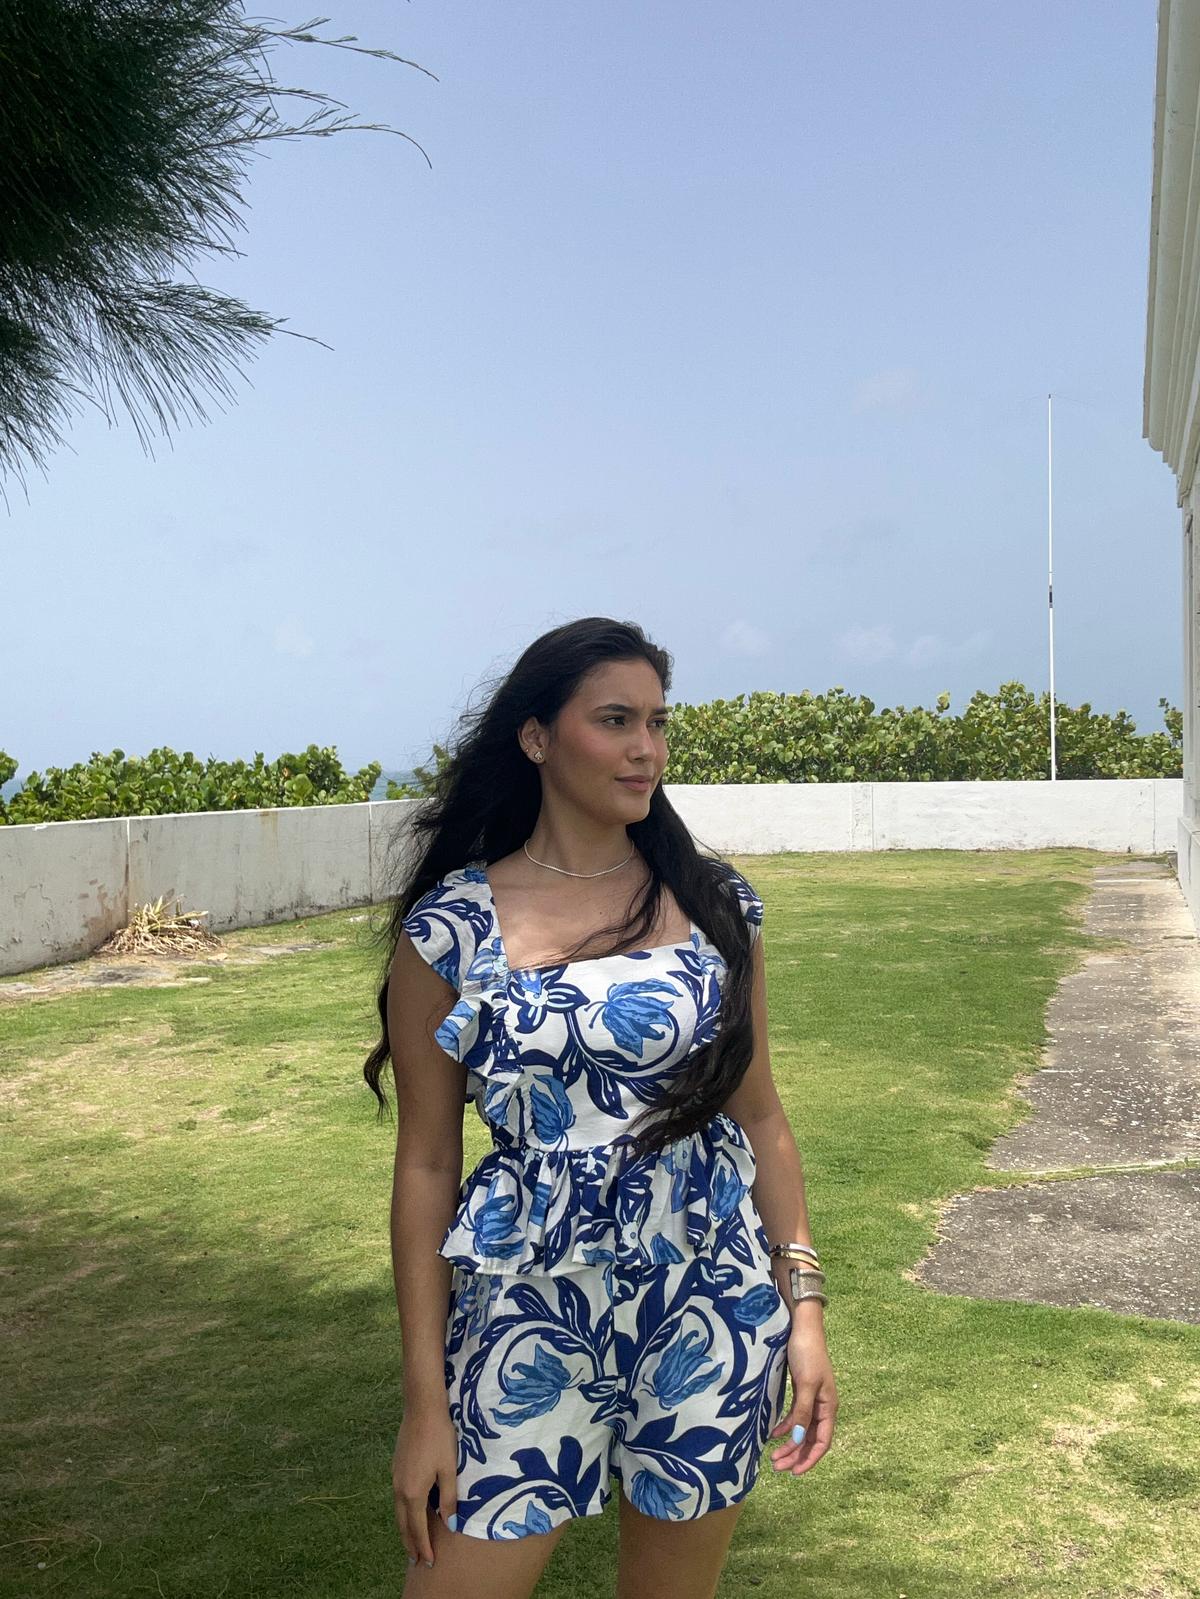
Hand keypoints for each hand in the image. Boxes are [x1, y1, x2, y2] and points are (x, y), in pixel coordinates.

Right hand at [392, 1407, 458, 1568]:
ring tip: (412, 1544)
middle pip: (403, 1524)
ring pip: (398, 1512)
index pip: (418, 1528)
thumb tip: (449, 1524)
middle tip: (416, 1561)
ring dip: (405, 1530)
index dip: (424, 1547)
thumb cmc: (440, 1438)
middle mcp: (399, 1489)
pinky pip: (398, 1499)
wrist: (422, 1409)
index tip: (428, 1563)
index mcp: (414, 1493)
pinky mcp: (395, 1468)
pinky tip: (410, 1513)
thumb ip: (448, 1498)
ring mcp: (395, 1478)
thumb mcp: (449, 1469)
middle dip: (410, 1544)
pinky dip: (403, 1513)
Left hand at [768, 1322, 837, 1474]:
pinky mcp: (802, 1391)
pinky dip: (785, 1427)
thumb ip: (802, 1413)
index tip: (794, 1472)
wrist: (802, 1327)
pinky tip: (773, 1433)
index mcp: (829, 1407)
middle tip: (776, 1467)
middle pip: (810, 1439)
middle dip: (796, 1455)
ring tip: (773, 1456)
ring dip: (789, 1444)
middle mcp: (822, 1406)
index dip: (810, 1459)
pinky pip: (795, 1417)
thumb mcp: (806, 1384)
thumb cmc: (807, 1353)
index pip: (822, 1442)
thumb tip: (797, 1439)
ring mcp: (812, 1399)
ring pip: (802, 1430)